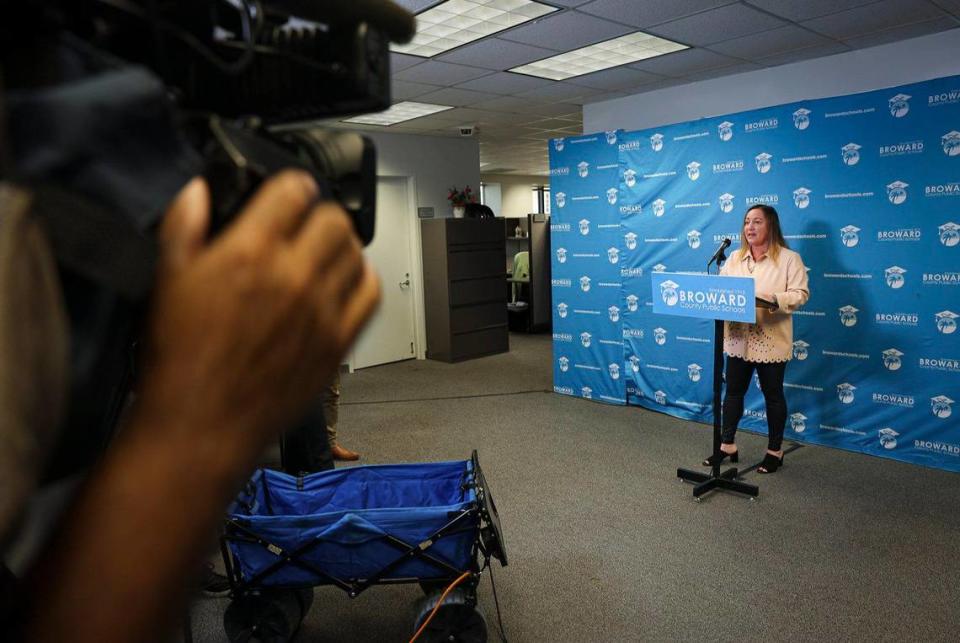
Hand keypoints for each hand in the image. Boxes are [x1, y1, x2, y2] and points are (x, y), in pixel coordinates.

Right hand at [137, 171, 379, 466]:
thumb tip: (197, 191)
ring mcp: (321, 310)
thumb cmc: (180, 361)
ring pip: (356, 253)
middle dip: (319, 214)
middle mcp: (293, 276)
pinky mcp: (338, 342)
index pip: (295, 190)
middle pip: (334, 219)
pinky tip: (345, 281)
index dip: (292, 186)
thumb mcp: (166, 281)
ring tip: (322, 254)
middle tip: (304, 226)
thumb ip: (183, 226)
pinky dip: (363, 280)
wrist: (201, 426)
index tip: (288, 194)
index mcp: (249, 252)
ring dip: (341, 246)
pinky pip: (370, 294)